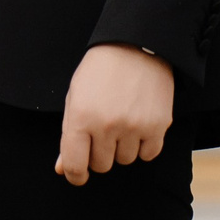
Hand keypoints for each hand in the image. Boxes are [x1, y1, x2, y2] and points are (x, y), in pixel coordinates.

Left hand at [55, 44, 173, 185]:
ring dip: (122, 146)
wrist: (136, 44)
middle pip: (101, 165)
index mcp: (81, 117)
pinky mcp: (157, 126)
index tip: (78, 173)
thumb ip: (68, 134)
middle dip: (99, 152)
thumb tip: (62, 169)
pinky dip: (144, 144)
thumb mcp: (75, 96)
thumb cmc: (100, 70)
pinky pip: (148, 154)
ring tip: (122, 118)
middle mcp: (107, 125)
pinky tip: (139, 122)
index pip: (75, 165)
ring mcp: (134, 127)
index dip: (75, 174)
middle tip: (102, 128)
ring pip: (125, 160)